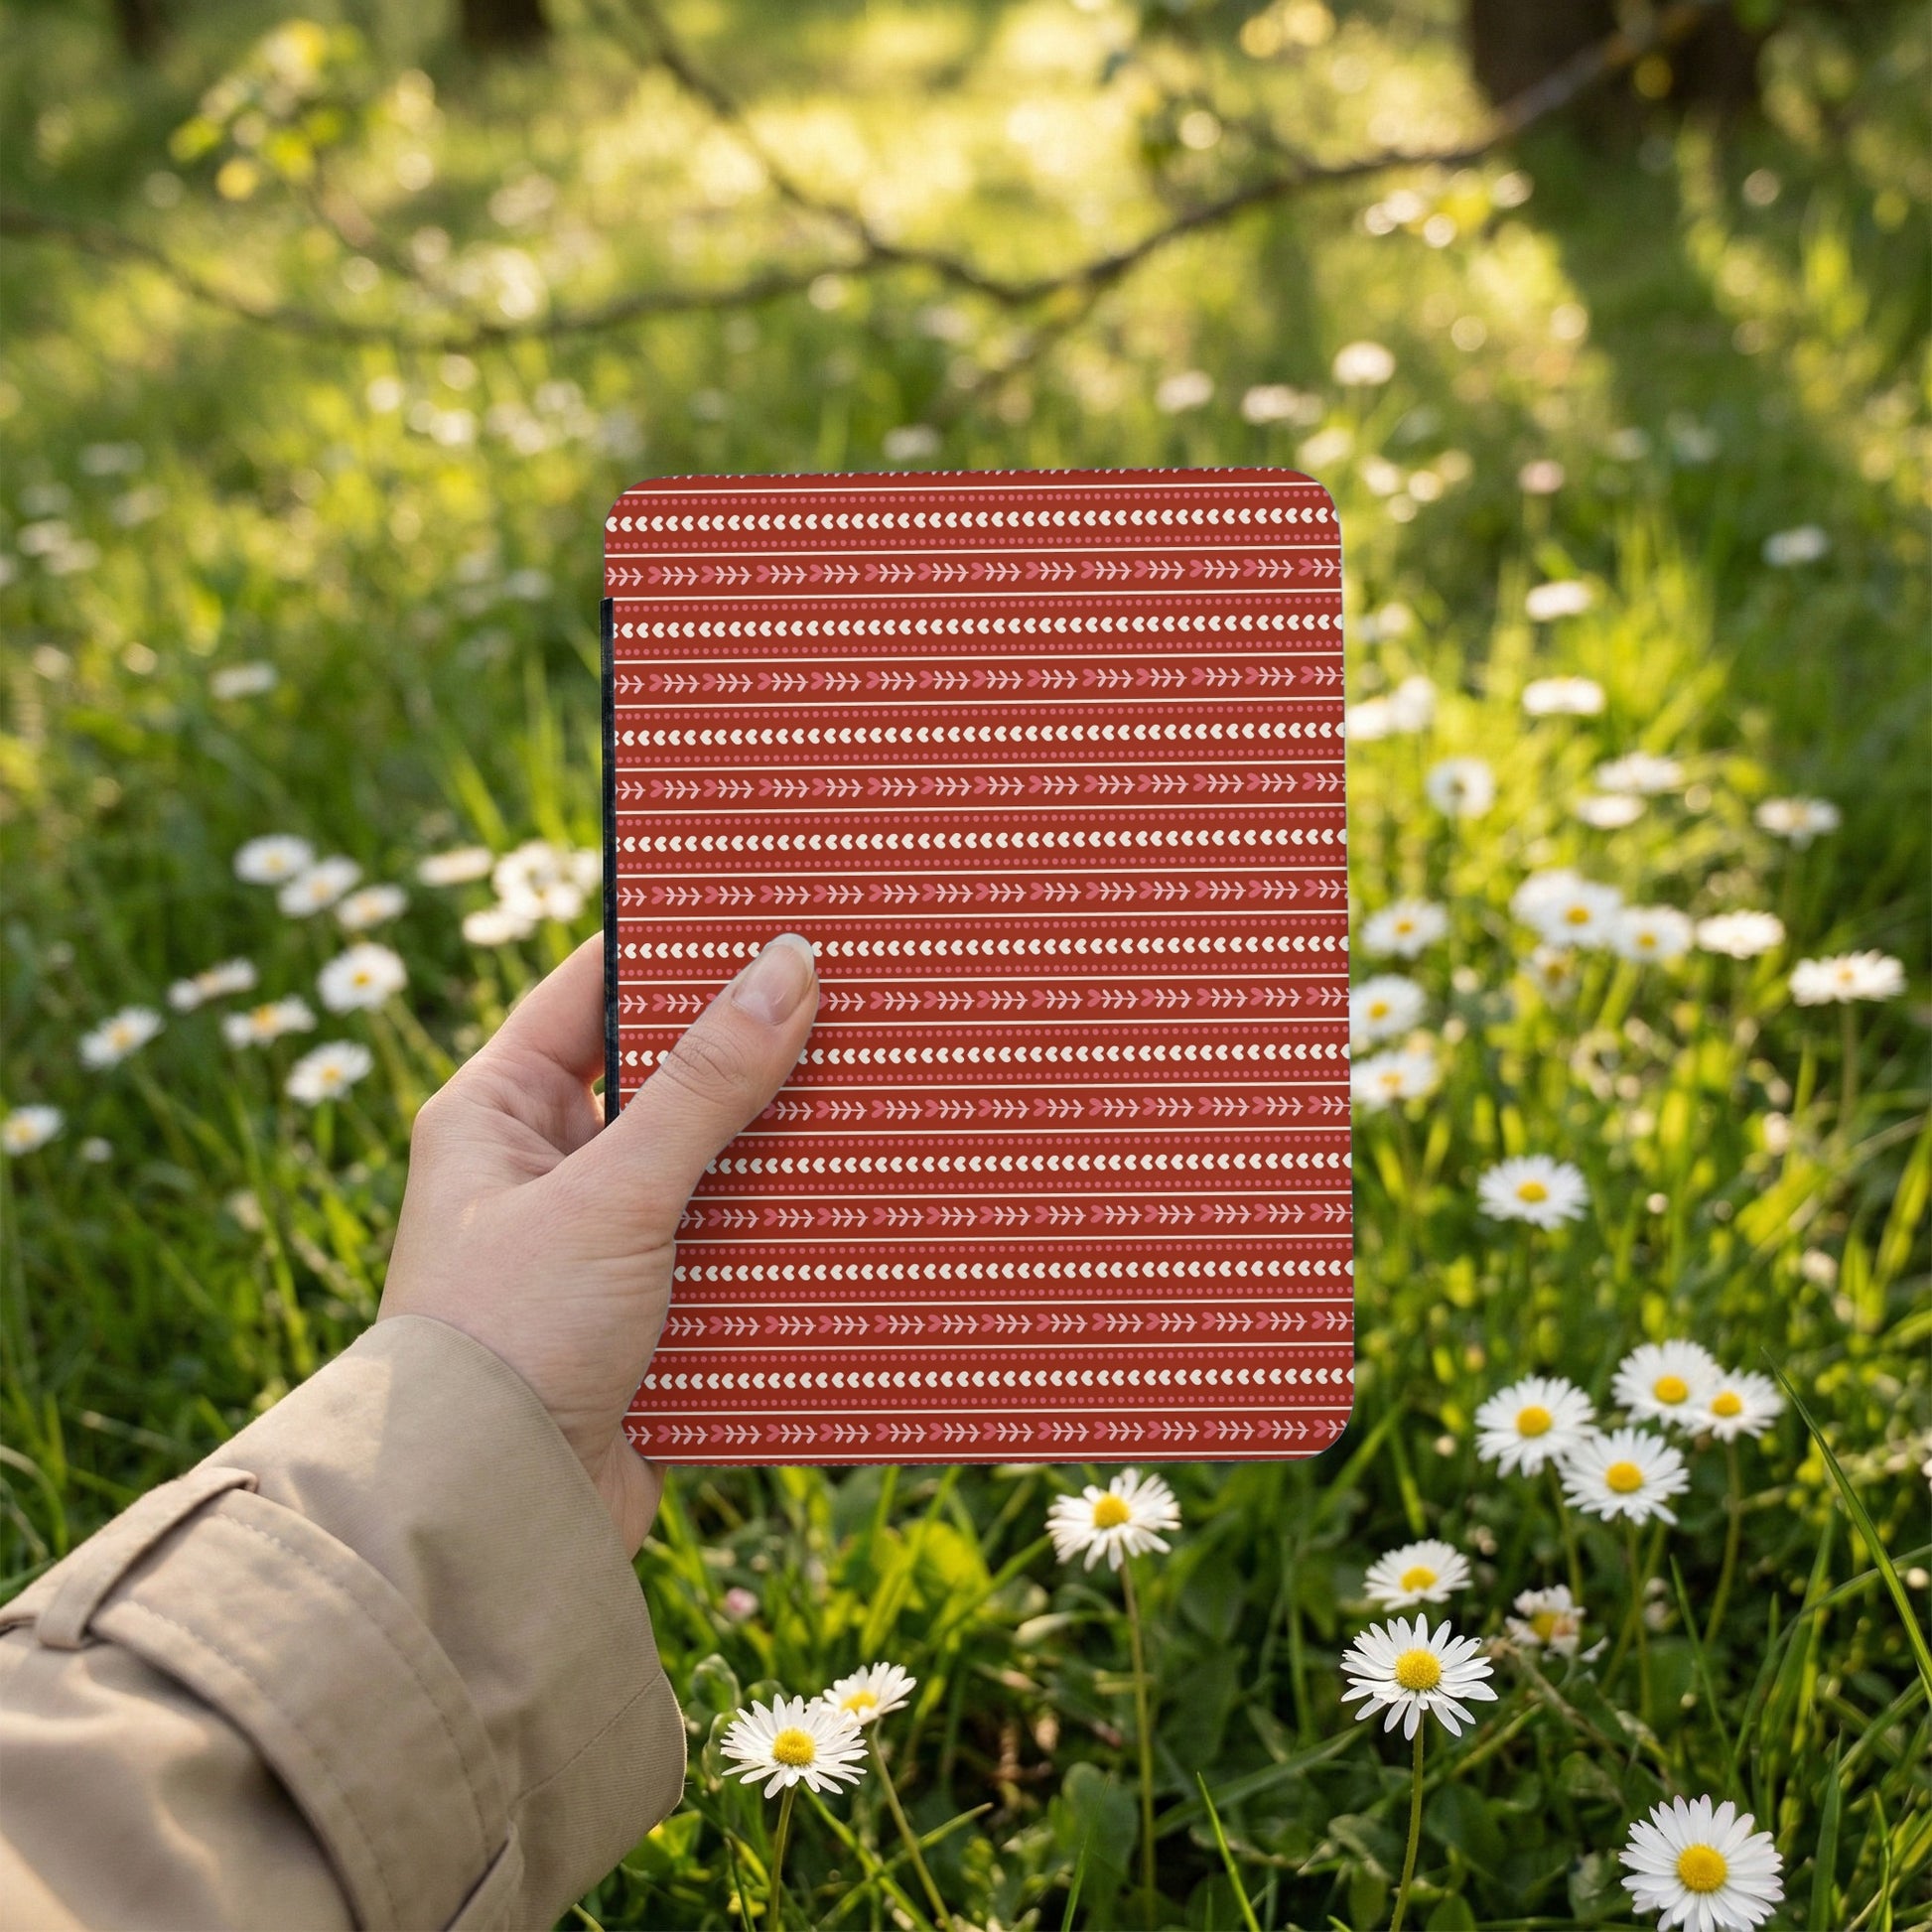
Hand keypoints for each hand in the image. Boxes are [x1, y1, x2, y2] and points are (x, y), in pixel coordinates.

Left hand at [379, 930, 819, 1554]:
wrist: (487, 1526)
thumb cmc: (508, 1337)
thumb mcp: (612, 1194)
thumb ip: (704, 1084)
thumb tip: (789, 963)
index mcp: (498, 1110)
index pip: (593, 986)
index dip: (677, 939)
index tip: (770, 902)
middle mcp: (544, 1168)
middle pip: (666, 1077)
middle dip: (754, 1048)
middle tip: (855, 993)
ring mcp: (598, 1247)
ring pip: (709, 1167)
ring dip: (780, 1147)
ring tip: (881, 1089)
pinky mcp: (648, 1320)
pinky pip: (729, 1253)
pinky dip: (784, 1235)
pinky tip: (864, 1204)